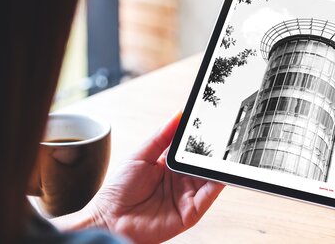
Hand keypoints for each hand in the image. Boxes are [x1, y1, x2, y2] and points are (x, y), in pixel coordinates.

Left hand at [53, 112, 223, 242]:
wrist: (109, 219)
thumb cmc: (119, 190)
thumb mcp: (141, 155)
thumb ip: (162, 136)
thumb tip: (178, 115)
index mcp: (169, 165)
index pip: (190, 148)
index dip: (200, 136)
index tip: (210, 122)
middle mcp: (180, 180)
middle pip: (202, 162)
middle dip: (213, 150)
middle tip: (221, 136)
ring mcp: (186, 196)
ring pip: (209, 178)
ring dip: (218, 166)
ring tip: (225, 152)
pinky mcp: (189, 213)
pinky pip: (208, 197)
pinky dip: (217, 185)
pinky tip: (221, 173)